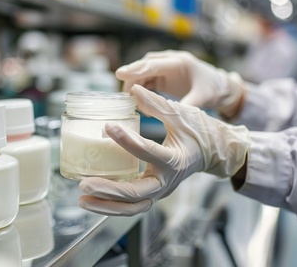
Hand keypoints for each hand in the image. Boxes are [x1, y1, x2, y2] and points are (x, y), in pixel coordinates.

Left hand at [77, 85, 249, 215]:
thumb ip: (156, 103)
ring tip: (82, 200)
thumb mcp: (181, 114)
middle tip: (84, 184)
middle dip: (109, 191)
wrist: (214, 152)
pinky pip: (132, 205)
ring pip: (132, 207)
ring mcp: (160, 191)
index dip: (126, 140)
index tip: (107, 127)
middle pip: (136, 193)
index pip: (148, 152)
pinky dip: (112, 206)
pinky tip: (93, 200)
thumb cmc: (199, 132)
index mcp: (175, 160)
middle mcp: (166, 181)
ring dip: (106, 206)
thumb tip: (133, 89)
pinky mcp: (153, 193)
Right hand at [116, 50, 244, 117]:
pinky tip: (141, 105)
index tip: (120, 73)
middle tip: (123, 95)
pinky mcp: (163, 76)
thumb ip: (187, 105)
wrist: (219, 86)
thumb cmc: (213, 89)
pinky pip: (147, 81)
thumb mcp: (203, 98)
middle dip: (131, 77)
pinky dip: (141, 91)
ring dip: (136, 86)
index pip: (153, 64)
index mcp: (180, 63)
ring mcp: (166, 69)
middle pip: (145, 66)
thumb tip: (172, 116)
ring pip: (143, 74)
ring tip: (132, 103)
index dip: (136, 69)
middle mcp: (170, 62)